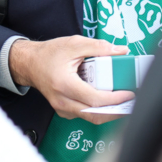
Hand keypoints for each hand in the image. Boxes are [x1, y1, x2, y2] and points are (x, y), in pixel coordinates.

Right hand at [9, 36, 133, 124]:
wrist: (29, 63)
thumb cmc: (49, 53)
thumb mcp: (73, 44)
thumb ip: (98, 47)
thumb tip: (120, 51)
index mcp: (64, 84)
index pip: (94, 99)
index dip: (114, 99)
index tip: (129, 93)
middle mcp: (62, 101)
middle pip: (95, 115)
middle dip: (116, 111)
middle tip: (131, 102)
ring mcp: (62, 108)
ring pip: (90, 117)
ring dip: (108, 112)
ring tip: (123, 102)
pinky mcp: (63, 110)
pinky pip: (84, 114)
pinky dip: (98, 110)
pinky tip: (107, 100)